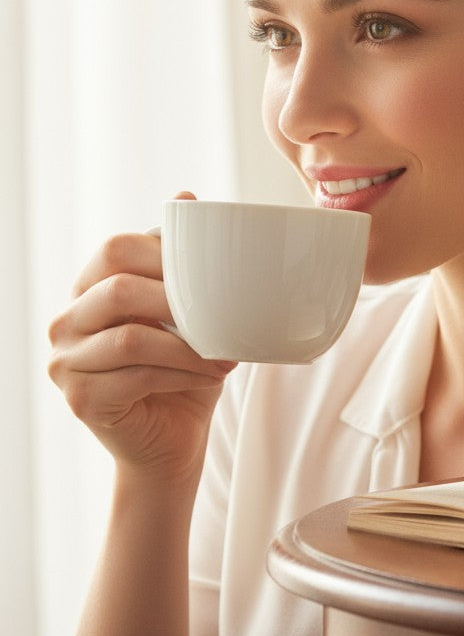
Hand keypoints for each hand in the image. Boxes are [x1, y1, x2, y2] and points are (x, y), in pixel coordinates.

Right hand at [48, 193, 235, 487]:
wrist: (175, 438)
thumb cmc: (185, 366)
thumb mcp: (190, 309)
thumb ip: (183, 261)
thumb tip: (184, 196)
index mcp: (91, 286)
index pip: (117, 247)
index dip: (167, 254)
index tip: (213, 275)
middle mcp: (67, 319)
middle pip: (117, 288)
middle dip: (178, 300)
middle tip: (223, 316)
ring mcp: (65, 361)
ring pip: (130, 337)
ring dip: (189, 346)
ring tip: (226, 355)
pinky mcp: (79, 399)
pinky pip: (135, 375)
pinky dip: (182, 372)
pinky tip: (210, 376)